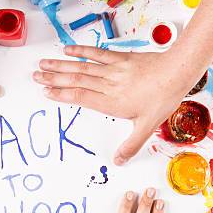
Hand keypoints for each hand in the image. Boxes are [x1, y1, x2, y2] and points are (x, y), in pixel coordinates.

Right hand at [34, 46, 201, 165]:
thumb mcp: (147, 126)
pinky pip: (96, 53)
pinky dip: (81, 51)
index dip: (61, 94)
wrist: (177, 72)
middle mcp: (108, 84)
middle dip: (53, 78)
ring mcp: (113, 70)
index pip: (80, 97)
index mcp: (112, 102)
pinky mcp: (120, 58)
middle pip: (75, 80)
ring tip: (43, 63)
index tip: (45, 92)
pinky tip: (67, 50)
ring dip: (61, 65)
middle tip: (35, 76)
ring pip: (82, 67)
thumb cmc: (163, 98)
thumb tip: (119, 161)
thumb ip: (131, 145)